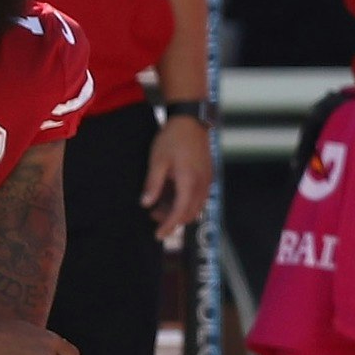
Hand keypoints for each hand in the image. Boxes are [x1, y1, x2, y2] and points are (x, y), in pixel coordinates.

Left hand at [143, 114, 213, 241]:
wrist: (190, 119)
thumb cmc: (172, 138)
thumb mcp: (157, 161)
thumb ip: (153, 184)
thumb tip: (146, 204)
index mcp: (190, 181)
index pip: (180, 212)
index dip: (169, 225)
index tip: (158, 235)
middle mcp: (202, 183)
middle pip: (189, 213)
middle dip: (172, 220)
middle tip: (154, 218)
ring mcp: (207, 179)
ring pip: (195, 206)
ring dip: (178, 211)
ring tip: (159, 206)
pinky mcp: (208, 175)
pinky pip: (198, 196)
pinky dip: (185, 201)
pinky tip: (170, 195)